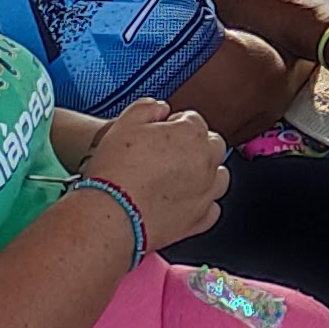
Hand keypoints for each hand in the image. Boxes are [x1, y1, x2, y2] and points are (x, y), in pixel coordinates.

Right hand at [82, 94, 231, 246]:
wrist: (109, 216)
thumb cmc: (114, 172)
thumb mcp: (124, 124)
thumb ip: (148, 108)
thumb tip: (161, 109)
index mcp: (191, 134)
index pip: (192, 120)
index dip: (172, 125)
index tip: (157, 136)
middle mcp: (206, 161)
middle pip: (212, 145)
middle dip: (194, 146)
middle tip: (167, 156)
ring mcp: (206, 192)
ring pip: (219, 176)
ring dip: (204, 173)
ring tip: (177, 179)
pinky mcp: (200, 220)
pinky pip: (212, 209)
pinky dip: (202, 204)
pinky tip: (182, 203)